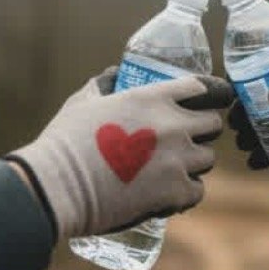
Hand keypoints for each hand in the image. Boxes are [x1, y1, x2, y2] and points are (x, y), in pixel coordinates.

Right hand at [9, 69, 232, 240]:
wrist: (55, 187)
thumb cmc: (64, 143)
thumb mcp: (83, 102)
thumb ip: (104, 85)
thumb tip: (114, 74)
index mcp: (153, 98)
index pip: (202, 88)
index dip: (206, 97)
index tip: (203, 106)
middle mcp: (173, 124)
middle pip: (213, 124)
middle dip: (201, 133)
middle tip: (184, 142)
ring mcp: (177, 158)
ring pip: (207, 158)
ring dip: (194, 165)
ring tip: (172, 172)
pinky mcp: (174, 191)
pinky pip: (197, 191)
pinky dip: (186, 194)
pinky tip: (170, 196)